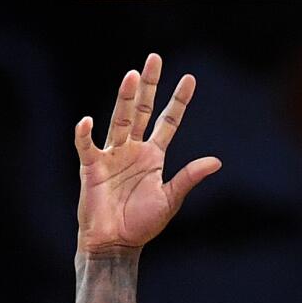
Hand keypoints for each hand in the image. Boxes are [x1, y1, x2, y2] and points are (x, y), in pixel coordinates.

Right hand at [74, 54, 219, 254]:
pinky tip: (87, 121)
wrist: (116, 243)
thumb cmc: (142, 224)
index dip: (178, 101)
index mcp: (153, 156)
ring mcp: (112, 156)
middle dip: (148, 86)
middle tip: (154, 59)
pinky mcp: (92, 168)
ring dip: (124, 99)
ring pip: (120, 120)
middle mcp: (133, 149)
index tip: (190, 79)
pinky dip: (85, 135)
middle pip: (141, 110)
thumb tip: (217, 161)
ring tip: (131, 76)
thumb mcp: (170, 199)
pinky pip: (88, 147)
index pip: (168, 121)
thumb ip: (189, 178)